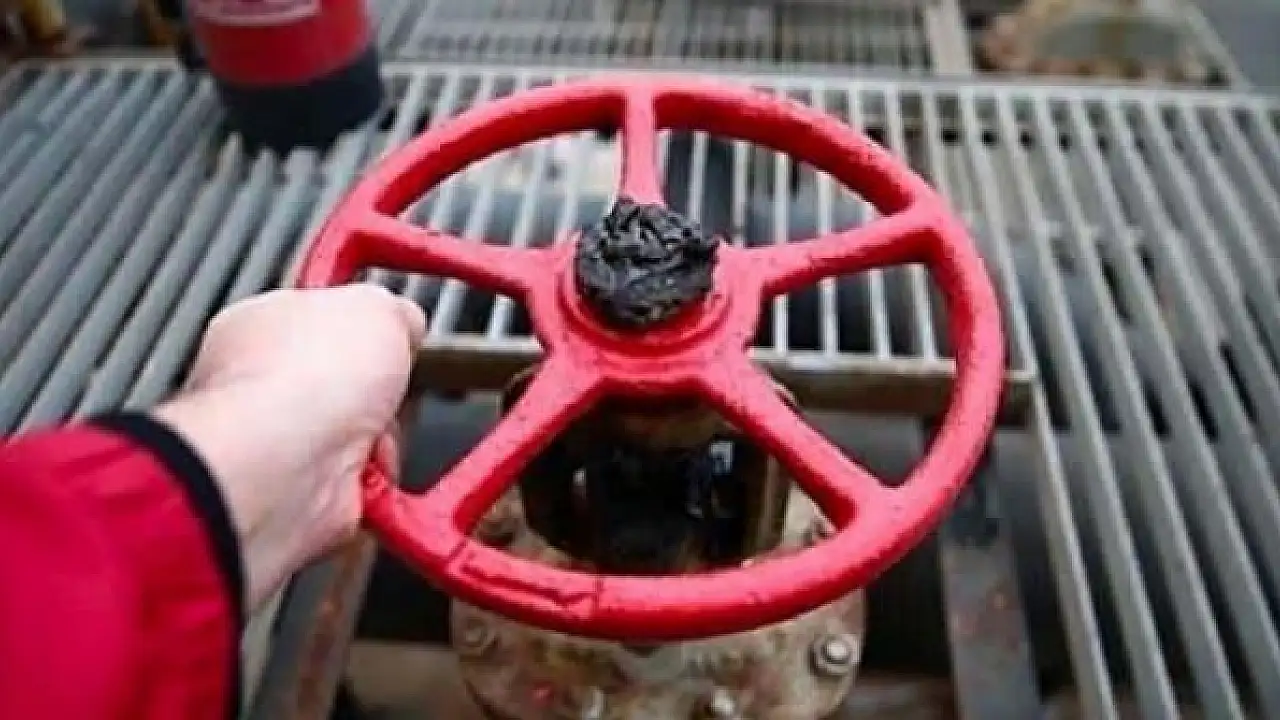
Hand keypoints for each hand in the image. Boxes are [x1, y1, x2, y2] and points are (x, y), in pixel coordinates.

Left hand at [153, 285, 425, 610]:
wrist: (293, 461)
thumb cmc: (303, 379)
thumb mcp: (379, 307)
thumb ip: (393, 311)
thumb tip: (406, 322)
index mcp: (260, 324)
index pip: (317, 320)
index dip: (362, 329)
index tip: (388, 333)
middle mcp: (260, 387)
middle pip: (345, 386)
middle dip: (380, 393)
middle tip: (387, 388)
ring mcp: (279, 445)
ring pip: (361, 440)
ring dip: (384, 439)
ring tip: (375, 432)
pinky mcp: (303, 494)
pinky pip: (363, 488)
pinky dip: (379, 482)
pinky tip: (369, 468)